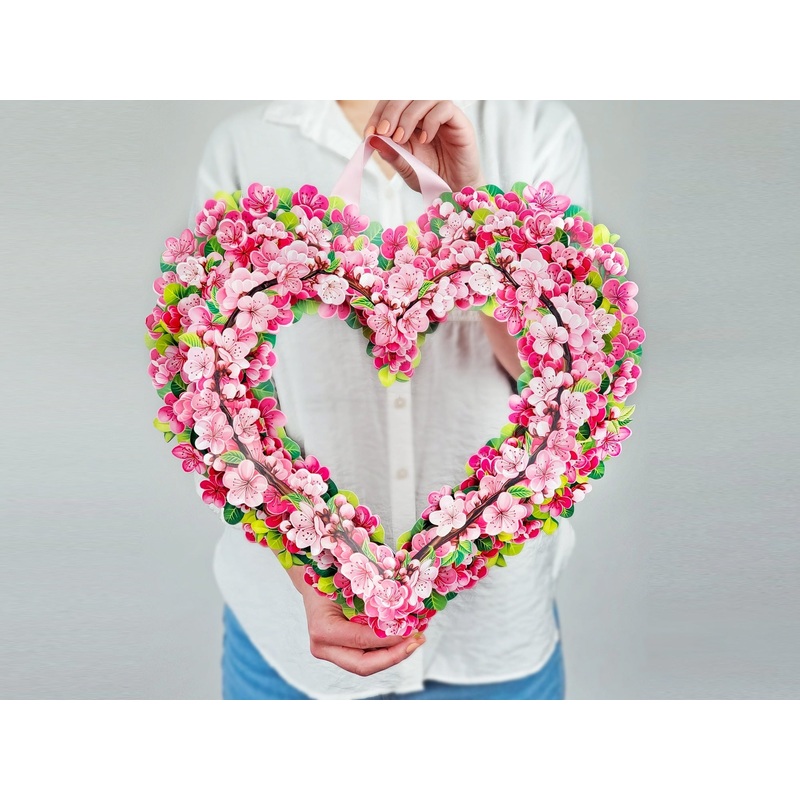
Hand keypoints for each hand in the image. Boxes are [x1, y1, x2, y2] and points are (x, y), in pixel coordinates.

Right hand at [286, 564, 424, 676]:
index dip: (389, 639)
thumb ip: (370, 599)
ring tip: (415, 640)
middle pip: (363, 665)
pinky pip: (365, 656)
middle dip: (394, 656)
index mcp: (322, 629)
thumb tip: (403, 606)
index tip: (412, 631)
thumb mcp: (349, 584)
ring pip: (366, 665)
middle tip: (417, 641)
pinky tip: (402, 639)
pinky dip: (385, 650)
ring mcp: (329, 653)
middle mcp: (322, 647)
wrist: (312, 583)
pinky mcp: (339, 653)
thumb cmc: (330, 578)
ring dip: (393, 655)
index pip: (361, 640)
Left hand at [363, 100, 485, 193]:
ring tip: (402, 138)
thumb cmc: (432, 177)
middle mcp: (426, 113)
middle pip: (406, 94)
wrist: (455, 190)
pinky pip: (444, 108)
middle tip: (385, 131)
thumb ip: (391, 153)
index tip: (370, 132)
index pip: (391, 102)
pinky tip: (424, 140)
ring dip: (408, 116)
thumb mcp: (406, 167)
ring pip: (424, 97)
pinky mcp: (459, 121)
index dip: (378, 113)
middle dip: (391, 111)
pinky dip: (431, 121)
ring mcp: (443, 115)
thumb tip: (372, 139)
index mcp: (410, 119)